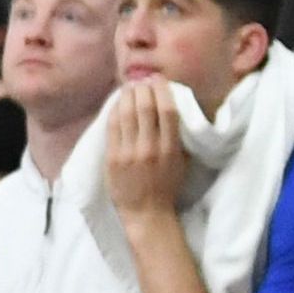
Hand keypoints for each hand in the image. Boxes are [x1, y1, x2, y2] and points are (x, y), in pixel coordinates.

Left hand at [102, 79, 187, 221]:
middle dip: (143, 88)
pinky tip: (117, 102)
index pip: (167, 111)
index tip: (159, 80)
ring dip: (127, 95)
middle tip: (142, 80)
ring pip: (126, 113)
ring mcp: (129, 152)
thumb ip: (177, 137)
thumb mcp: (181, 161)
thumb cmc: (167, 186)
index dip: (162, 90)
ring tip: (129, 86)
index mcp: (171, 149)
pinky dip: (114, 110)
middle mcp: (149, 148)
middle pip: (145, 107)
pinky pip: (112, 126)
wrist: (146, 213)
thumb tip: (173, 108)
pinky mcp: (112, 157)